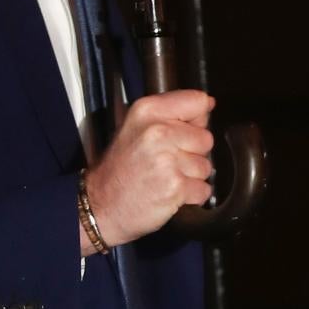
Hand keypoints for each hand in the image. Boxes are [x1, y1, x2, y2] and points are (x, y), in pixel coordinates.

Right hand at [86, 91, 213, 245]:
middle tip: (167, 163)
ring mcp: (167, 160)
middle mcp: (158, 131)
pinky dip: (192, 196)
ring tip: (166, 179)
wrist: (101, 207)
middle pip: (206, 138)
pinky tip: (170, 194)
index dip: (196, 121)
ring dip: (191, 177)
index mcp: (148, 111)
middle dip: (193, 153)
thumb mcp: (135, 127)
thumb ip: (169, 113)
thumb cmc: (120, 169)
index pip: (198, 102)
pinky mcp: (175, 187)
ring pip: (205, 166)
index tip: (182, 133)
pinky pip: (203, 189)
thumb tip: (207, 105)